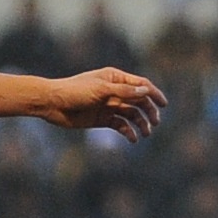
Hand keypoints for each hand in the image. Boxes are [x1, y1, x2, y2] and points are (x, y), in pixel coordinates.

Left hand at [42, 68, 166, 138]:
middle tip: (155, 122)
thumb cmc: (75, 91)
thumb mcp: (101, 90)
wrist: (52, 104)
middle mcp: (114, 91)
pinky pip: (120, 125)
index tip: (164, 105)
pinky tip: (132, 138)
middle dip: (149, 111)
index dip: (154, 93)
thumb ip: (124, 91)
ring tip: (145, 134)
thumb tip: (146, 91)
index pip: (141, 85)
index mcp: (115, 78)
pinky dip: (128, 131)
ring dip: (140, 123)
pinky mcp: (102, 119)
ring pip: (131, 114)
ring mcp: (109, 105)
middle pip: (139, 100)